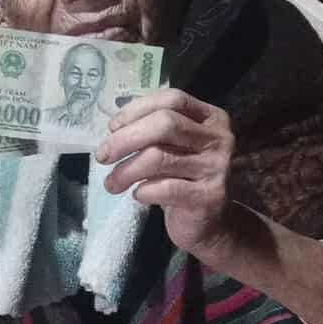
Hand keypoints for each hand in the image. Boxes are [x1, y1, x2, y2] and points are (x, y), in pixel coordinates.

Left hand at [96, 88, 235, 261]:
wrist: (212, 224)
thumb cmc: (186, 179)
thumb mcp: (174, 149)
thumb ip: (154, 132)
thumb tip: (115, 129)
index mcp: (212, 118)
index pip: (172, 100)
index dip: (138, 109)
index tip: (113, 128)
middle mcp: (219, 139)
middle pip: (165, 123)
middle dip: (126, 138)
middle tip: (103, 155)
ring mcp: (217, 167)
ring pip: (159, 157)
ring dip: (126, 170)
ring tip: (112, 184)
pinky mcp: (209, 196)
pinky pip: (164, 188)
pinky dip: (143, 191)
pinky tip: (138, 195)